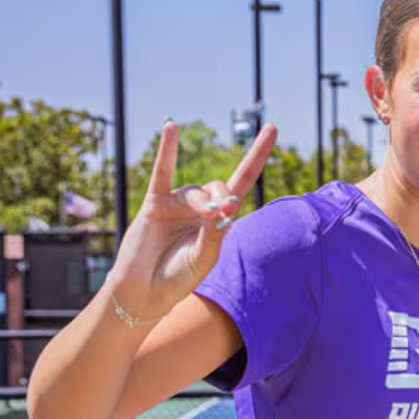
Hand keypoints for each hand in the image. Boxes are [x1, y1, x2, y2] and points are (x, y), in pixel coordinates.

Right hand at [104, 120, 278, 320]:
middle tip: (217, 216)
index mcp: (219, 221)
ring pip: (195, 192)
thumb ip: (214, 232)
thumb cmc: (178, 277)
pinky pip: (162, 172)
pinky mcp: (155, 203)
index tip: (272, 128)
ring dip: (200, 203)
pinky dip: (167, 151)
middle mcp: (200, 209)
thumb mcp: (204, 257)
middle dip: (221, 198)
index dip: (257, 156)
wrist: (145, 291)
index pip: (243, 182)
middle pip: (220, 187)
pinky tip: (171, 127)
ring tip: (202, 218)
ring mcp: (177, 205)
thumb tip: (225, 204)